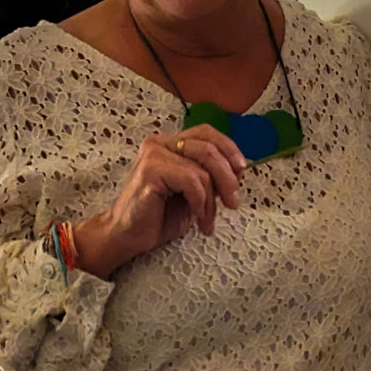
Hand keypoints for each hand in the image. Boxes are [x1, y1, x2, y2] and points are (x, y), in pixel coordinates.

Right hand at [73, 126, 246, 279]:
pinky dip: (201, 202)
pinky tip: (198, 219)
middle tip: (233, 203)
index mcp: (170, 143)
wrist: (128, 236)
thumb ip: (211, 177)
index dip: (228, 149)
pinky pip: (191, 181)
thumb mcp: (194, 193)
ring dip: (212, 199)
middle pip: (208, 148)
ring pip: (202, 168)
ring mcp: (154, 154)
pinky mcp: (151, 170)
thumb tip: (239, 170)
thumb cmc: (159, 216)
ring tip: (208, 220)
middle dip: (227, 177)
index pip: (206, 133)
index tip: (242, 171)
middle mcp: (160, 143)